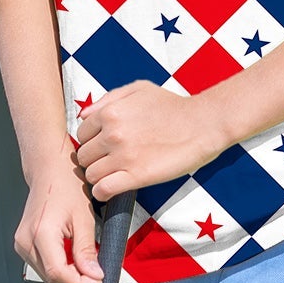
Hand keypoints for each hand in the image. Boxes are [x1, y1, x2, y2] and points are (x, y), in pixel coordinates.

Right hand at [15, 162, 103, 282]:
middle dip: (76, 280)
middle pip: (53, 279)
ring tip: (82, 256)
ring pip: (48, 276)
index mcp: (41, 233)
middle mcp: (26, 240)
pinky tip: (69, 252)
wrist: (48, 169)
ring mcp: (21, 243)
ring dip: (68, 274)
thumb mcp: (84, 218)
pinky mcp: (22, 244)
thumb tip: (93, 276)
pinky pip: (43, 266)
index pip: (59, 275)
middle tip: (94, 269)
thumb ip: (86, 251)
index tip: (98, 279)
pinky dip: (59, 266)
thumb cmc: (65, 185)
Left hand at [74, 81, 230, 201]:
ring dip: (98, 177)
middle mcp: (112, 134)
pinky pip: (104, 190)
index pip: (81, 134)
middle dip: (93, 160)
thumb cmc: (172, 105)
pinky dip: (102, 193)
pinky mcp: (137, 176)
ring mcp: (123, 156)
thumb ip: (107, 99)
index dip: (91, 142)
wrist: (202, 124)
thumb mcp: (137, 89)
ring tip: (111, 176)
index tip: (101, 148)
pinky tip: (109, 190)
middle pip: (84, 156)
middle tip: (107, 162)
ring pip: (91, 174)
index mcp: (109, 112)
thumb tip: (84, 116)